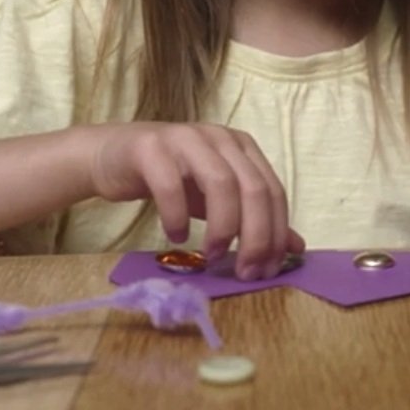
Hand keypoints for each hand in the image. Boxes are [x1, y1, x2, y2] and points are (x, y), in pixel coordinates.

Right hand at [84, 122, 304, 278]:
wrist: (113, 157)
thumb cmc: (173, 179)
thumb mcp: (218, 200)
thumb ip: (255, 220)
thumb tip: (296, 249)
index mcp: (243, 147)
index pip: (273, 191)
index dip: (276, 233)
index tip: (267, 271)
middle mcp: (220, 138)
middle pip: (252, 188)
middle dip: (255, 236)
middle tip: (245, 271)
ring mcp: (186, 138)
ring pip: (220, 182)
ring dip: (222, 226)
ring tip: (212, 255)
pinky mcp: (151, 148)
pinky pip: (170, 185)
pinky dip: (177, 215)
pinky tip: (176, 236)